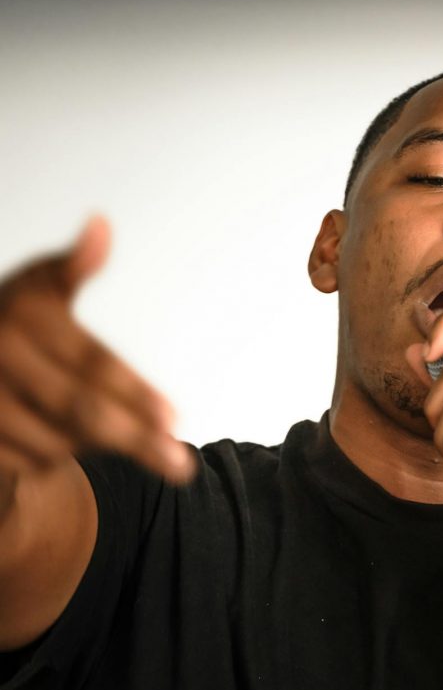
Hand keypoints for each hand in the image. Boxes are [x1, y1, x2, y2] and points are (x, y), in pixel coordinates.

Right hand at [0, 217, 193, 482]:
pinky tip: (81, 447)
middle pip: (81, 409)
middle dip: (135, 439)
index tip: (176, 419)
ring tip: (125, 440)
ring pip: (60, 442)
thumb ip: (74, 264)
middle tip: (179, 462)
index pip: (91, 362)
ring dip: (99, 449)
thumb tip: (101, 226)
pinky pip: (34, 463)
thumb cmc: (11, 319)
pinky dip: (63, 460)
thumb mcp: (38, 286)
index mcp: (20, 316)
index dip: (136, 392)